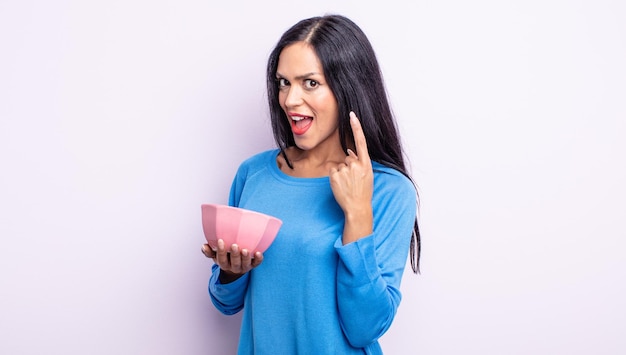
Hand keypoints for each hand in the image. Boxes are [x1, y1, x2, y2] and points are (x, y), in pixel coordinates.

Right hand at [201, 239, 263, 282]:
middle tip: (234, 245)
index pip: (221, 259)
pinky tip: (259, 253)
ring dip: (245, 257)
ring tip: (245, 250)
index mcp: (224, 264)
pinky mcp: (253, 265)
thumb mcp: (215, 254)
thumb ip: (209, 251)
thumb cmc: (225, 255)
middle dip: (234, 255)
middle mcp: (234, 267)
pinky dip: (258, 259)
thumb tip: (204, 247)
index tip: (220, 240)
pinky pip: (256, 263)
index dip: (221, 251)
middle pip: (234, 263)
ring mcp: (244, 266)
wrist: (236, 265)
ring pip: (245, 264)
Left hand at [329, 112, 373, 242]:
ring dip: (342, 173)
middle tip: (353, 181)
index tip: (351, 114)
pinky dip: (335, 177)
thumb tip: (349, 151)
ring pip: (340, 164)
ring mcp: (345, 170)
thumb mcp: (366, 175)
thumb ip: (359, 162)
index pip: (361, 141)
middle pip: (348, 157)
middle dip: (348, 166)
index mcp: (366, 164)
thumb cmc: (363, 191)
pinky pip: (333, 170)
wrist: (357, 207)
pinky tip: (341, 185)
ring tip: (347, 185)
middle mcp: (356, 165)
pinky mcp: (335, 175)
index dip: (356, 127)